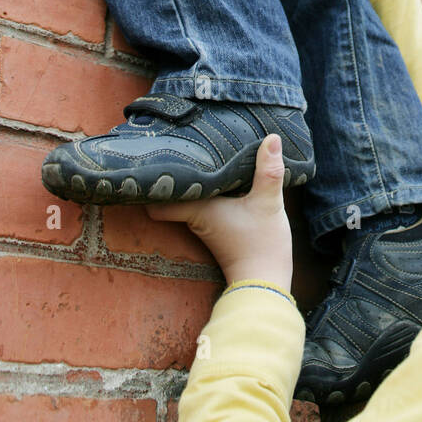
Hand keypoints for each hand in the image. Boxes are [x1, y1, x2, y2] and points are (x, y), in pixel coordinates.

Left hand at [146, 133, 292, 288]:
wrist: (265, 283)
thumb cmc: (261, 245)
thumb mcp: (268, 203)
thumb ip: (268, 171)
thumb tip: (271, 138)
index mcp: (197, 210)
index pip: (156, 202)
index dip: (151, 183)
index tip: (150, 163)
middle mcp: (196, 218)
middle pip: (173, 194)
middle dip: (174, 174)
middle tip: (176, 149)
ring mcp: (206, 226)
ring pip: (190, 199)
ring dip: (194, 182)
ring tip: (200, 155)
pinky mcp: (219, 229)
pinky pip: (205, 205)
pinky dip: (209, 192)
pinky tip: (223, 176)